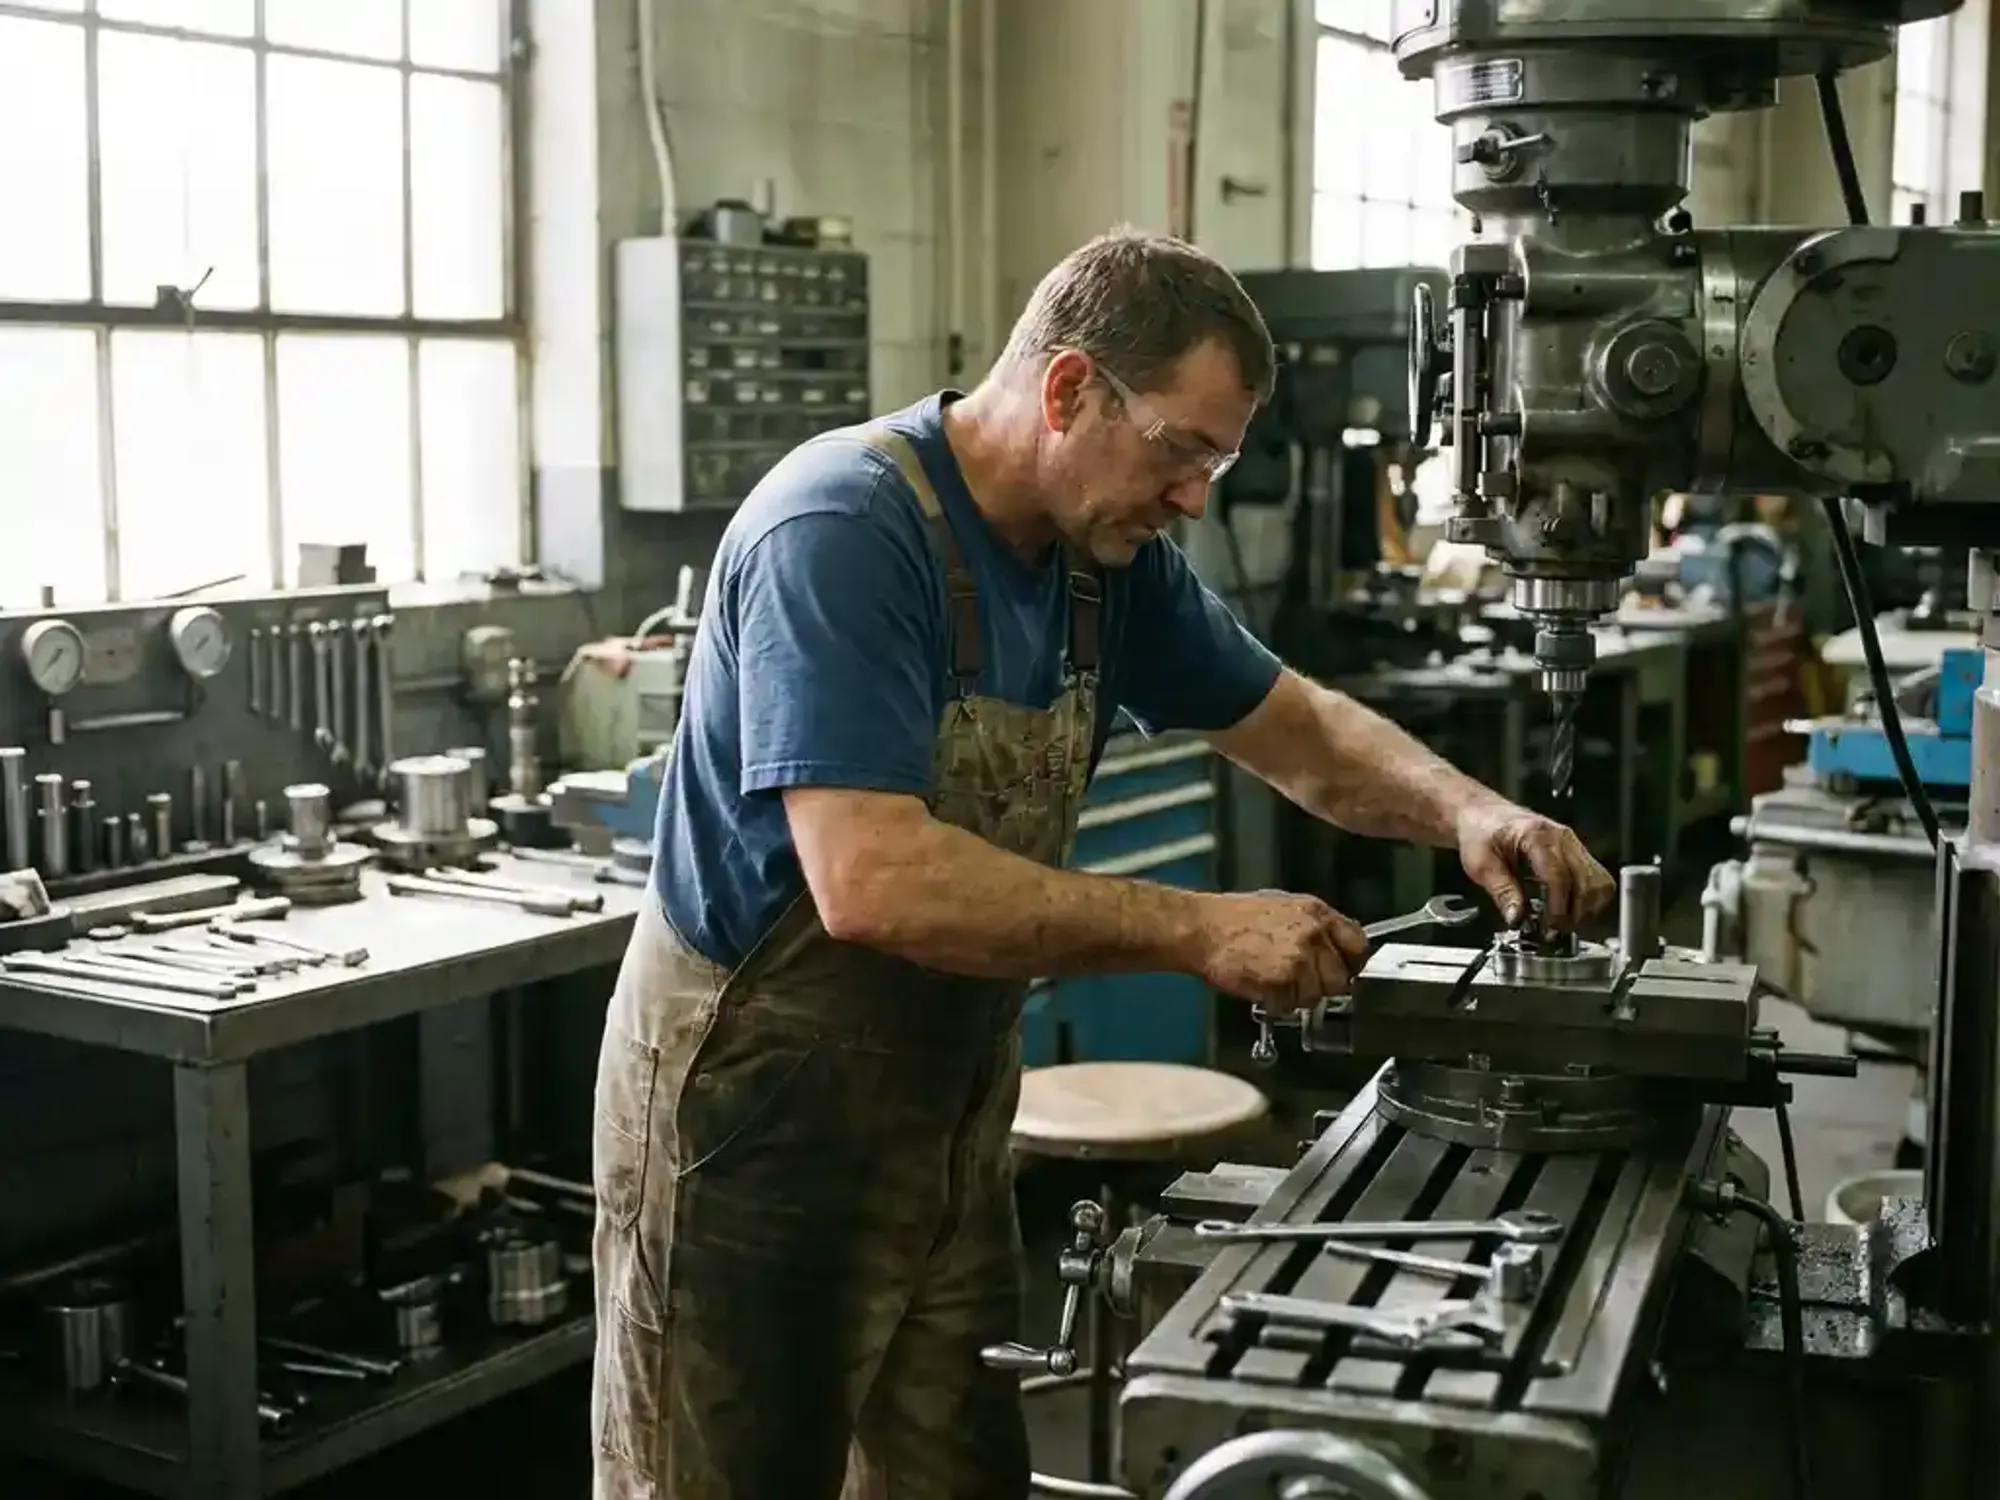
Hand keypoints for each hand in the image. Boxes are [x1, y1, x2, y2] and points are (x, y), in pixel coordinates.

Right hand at [1193, 891, 1368, 1011]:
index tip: (1341, 970)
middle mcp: (1313, 934)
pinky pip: (1290, 1006)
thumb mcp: (1283, 907)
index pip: (1358, 945)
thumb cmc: (1233, 917)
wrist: (1201, 928)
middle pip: (1340, 978)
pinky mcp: (1281, 982)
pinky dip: (1276, 1004)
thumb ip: (1314, 927)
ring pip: (1316, 996)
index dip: (1349, 963)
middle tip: (1300, 982)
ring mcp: (1299, 959)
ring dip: (1297, 997)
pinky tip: (1262, 988)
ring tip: (1275, 983)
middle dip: (1322, 985)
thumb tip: (1333, 948)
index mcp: (1317, 913)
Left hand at [1455, 800, 1613, 931]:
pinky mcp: (1577, 852)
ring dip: (1586, 909)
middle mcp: (1561, 837)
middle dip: (1573, 914)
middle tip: (1554, 931)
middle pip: (1586, 882)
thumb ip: (1501, 891)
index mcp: (1536, 835)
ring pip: (1599, 882)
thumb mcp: (1480, 864)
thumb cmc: (1481, 832)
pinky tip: (1571, 910)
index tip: (1548, 928)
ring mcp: (1573, 844)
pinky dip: (1590, 900)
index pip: (1558, 876)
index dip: (1556, 908)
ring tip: (1563, 923)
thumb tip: (1516, 917)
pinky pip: (1598, 879)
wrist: (1484, 815)